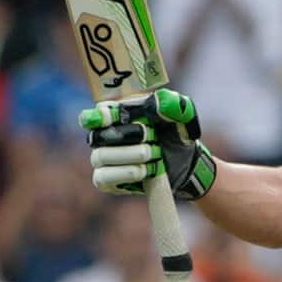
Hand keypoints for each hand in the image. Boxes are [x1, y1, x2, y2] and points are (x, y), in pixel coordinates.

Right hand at [79, 89, 216, 200]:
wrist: (185, 162)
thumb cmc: (176, 133)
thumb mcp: (182, 116)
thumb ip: (173, 104)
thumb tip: (158, 101)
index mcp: (118, 114)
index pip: (96, 113)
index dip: (98, 116)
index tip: (107, 116)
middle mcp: (104, 135)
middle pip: (99, 135)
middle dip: (128, 136)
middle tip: (153, 136)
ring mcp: (102, 157)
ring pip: (101, 156)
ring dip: (131, 155)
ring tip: (156, 154)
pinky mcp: (105, 179)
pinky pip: (103, 177)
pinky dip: (126, 173)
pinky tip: (145, 171)